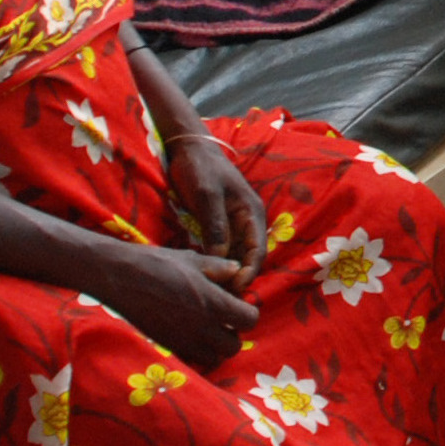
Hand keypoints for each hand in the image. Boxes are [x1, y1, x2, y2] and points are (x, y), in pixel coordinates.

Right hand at [106, 245, 259, 368]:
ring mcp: (183, 341)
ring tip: (206, 328)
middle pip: (233, 347)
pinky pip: (192, 360)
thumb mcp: (193, 259)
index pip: (249, 320)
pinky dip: (196, 351)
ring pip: (213, 358)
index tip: (237, 303)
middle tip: (223, 318)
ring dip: (215, 346)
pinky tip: (188, 332)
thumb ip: (220, 268)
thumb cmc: (158, 263)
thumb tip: (238, 272)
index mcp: (213, 303)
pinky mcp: (167, 346)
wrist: (120, 277)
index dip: (247, 312)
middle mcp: (201, 328)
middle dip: (233, 333)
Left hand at [166, 136, 267, 293]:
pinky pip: (220, 250)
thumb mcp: (207, 195)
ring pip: (233, 257)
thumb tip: (221, 260)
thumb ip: (215, 226)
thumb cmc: (200, 167)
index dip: (248, 274)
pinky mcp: (217, 226)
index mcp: (252, 214)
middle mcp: (246, 222)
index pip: (257, 252)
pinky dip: (214, 263)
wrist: (187, 147)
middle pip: (247, 258)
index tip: (233, 291)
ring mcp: (232, 225)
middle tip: (218, 298)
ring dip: (225, 273)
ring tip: (210, 291)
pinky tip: (202, 275)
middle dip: (236, 279)